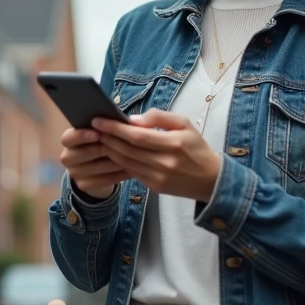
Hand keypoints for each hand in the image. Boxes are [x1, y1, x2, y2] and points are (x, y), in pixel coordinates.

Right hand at [59, 126, 130, 199]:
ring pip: (97, 167)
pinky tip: (131, 170)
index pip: (68, 138)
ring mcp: (74, 173)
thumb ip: (106, 126)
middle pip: (84, 153)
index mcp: (69, 140)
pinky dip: (118, 175)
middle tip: (124, 145)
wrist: (100, 169)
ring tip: (133, 156)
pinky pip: (103, 180)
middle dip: (105, 148)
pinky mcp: (84, 185)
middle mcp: (67, 157)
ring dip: (116, 161)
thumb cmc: (102, 143)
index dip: (82, 135)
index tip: (98, 134)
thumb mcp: (102, 132)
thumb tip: (122, 122)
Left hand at [92, 109, 221, 202]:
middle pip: (127, 150)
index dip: (115, 128)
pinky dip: (119, 161)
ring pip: (126, 162)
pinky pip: (131, 172)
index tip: (99, 120)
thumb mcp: (184, 124)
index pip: (137, 136)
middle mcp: (165, 163)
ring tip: (98, 138)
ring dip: (109, 150)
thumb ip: (159, 117)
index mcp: (173, 144)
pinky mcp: (154, 187)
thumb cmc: (196, 147)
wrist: (211, 179)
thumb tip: (132, 119)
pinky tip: (111, 152)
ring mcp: (158, 177)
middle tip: (93, 128)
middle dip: (107, 138)